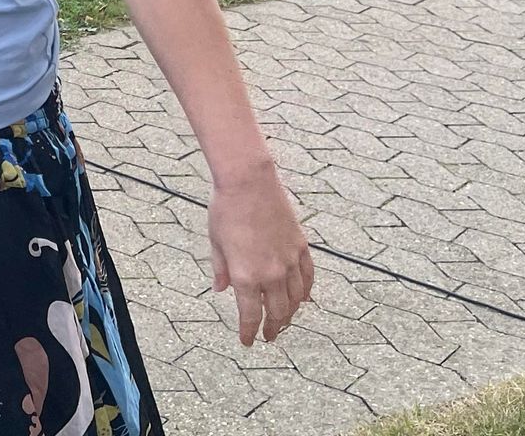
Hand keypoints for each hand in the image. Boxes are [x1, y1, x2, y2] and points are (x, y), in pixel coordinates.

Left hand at [208, 166, 313, 344]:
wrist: (249, 183)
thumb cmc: (226, 209)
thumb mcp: (216, 242)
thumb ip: (221, 269)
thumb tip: (221, 289)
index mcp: (245, 276)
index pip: (250, 315)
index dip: (249, 332)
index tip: (248, 341)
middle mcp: (270, 274)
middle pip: (276, 312)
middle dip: (272, 328)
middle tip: (269, 336)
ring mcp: (289, 262)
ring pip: (295, 299)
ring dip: (290, 314)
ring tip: (284, 321)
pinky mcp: (301, 247)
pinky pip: (308, 278)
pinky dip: (306, 292)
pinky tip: (303, 299)